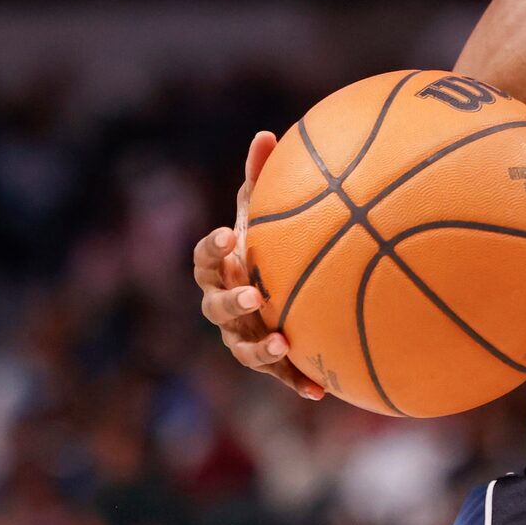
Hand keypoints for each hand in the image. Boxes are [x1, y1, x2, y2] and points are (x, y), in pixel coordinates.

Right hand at [192, 130, 325, 400]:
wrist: (280, 285)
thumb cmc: (268, 243)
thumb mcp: (266, 212)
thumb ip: (262, 178)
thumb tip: (267, 133)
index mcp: (220, 267)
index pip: (204, 258)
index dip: (212, 249)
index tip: (228, 236)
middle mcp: (223, 304)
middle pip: (215, 307)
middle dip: (231, 300)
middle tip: (254, 292)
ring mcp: (242, 335)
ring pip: (242, 348)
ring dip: (260, 349)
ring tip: (282, 344)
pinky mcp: (268, 360)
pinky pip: (281, 376)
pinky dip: (297, 382)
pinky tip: (320, 392)